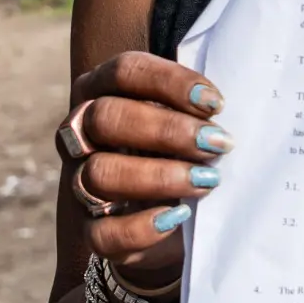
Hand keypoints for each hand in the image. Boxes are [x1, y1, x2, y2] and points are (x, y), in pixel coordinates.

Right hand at [56, 51, 230, 292]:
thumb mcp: (189, 122)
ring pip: (101, 172)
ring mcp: (79, 182)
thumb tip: (224, 105)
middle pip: (108, 117)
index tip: (215, 104)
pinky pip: (102, 231)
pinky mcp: (91, 230)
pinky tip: (177, 218)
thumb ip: (198, 108)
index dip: (170, 82)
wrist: (174, 222)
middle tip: (216, 144)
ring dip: (159, 176)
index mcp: (103, 91)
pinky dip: (141, 226)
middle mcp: (82, 133)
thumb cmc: (184, 153)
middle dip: (168, 130)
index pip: (125, 71)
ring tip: (207, 181)